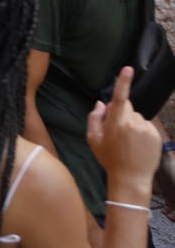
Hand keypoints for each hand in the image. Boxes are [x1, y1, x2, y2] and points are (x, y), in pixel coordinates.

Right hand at [88, 66, 160, 183]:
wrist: (131, 178)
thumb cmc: (109, 158)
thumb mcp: (93, 139)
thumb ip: (94, 118)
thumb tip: (101, 103)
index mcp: (116, 123)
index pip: (120, 98)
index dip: (124, 82)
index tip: (128, 69)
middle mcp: (133, 123)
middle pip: (126, 107)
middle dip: (121, 113)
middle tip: (116, 131)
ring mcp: (146, 129)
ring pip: (137, 117)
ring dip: (132, 124)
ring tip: (128, 142)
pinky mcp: (156, 135)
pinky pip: (146, 126)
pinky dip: (142, 132)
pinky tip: (138, 145)